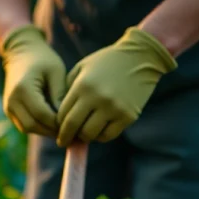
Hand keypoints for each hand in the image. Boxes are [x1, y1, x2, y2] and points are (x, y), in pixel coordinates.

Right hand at [0, 25, 67, 136]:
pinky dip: (38, 127)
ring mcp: (8, 107)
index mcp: (23, 89)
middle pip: (32, 125)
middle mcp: (12, 100)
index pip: (42, 114)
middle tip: (70, 130)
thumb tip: (66, 118)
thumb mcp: (56, 72)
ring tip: (62, 128)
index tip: (75, 122)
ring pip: (27, 128)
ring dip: (44, 131)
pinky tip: (52, 123)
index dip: (58, 122)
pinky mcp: (9, 110)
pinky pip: (24, 125)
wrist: (21, 54)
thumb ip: (60, 95)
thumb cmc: (43, 60)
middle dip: (51, 130)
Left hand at [56, 27, 176, 146]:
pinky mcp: (128, 115)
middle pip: (73, 127)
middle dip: (66, 137)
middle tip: (64, 141)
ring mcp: (114, 108)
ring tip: (83, 133)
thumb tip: (59, 116)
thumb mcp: (81, 69)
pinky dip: (100, 137)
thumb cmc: (106, 62)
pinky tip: (98, 130)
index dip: (57, 126)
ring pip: (90, 134)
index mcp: (82, 86)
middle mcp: (97, 98)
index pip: (62, 114)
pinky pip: (108, 135)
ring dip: (84, 137)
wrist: (141, 57)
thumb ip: (68, 90)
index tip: (56, 131)